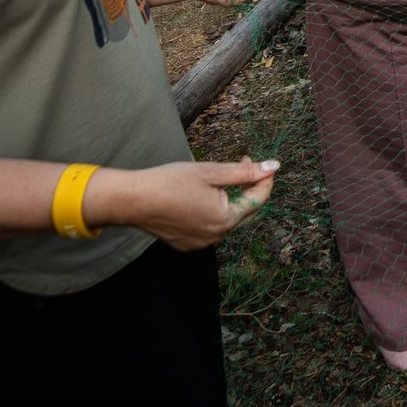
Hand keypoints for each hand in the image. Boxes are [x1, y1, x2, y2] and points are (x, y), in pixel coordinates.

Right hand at [87, 158, 281, 249]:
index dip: (264, 179)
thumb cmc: (169, 182)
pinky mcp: (187, 244)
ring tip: (216, 178)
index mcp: (225, 219)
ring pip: (226, 218)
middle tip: (241, 163)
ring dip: (228, 198)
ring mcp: (201, 243)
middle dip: (247, 187)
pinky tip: (198, 196)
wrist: (131, 200)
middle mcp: (216, 237)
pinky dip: (211, 210)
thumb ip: (245, 172)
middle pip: (244, 211)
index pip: (258, 200)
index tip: (262, 162)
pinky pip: (209, 226)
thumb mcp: (211, 172)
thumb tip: (274, 166)